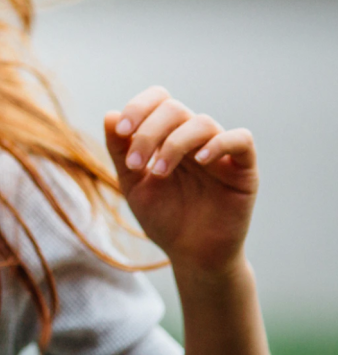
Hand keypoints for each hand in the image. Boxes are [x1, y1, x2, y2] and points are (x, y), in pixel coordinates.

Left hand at [104, 86, 258, 276]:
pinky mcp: (244, 169)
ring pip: (202, 122)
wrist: (191, 255)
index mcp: (168, 136)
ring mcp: (220, 152)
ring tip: (158, 173)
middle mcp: (194, 138)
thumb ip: (120, 151)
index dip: (138, 107)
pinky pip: (241, 139)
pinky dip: (219, 143)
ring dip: (173, 143)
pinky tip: (199, 160)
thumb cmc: (164, 218)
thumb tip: (109, 115)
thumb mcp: (133, 184)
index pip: (158, 100)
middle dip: (148, 132)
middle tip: (135, 164)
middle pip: (174, 109)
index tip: (121, 131)